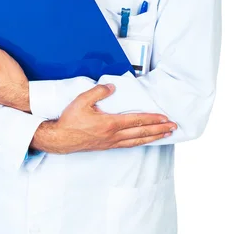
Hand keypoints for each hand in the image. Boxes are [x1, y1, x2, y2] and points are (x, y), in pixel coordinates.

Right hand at [30, 84, 176, 153]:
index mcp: (110, 123)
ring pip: (137, 141)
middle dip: (159, 130)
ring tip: (164, 135)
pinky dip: (140, 142)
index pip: (136, 120)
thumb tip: (112, 87)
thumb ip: (98, 91)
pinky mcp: (106, 146)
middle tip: (173, 127)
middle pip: (141, 132)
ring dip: (153, 137)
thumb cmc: (70, 120)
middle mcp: (113, 135)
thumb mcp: (82, 100)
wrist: (60, 139)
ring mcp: (111, 142)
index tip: (165, 118)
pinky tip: (144, 140)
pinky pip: (128, 144)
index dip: (152, 119)